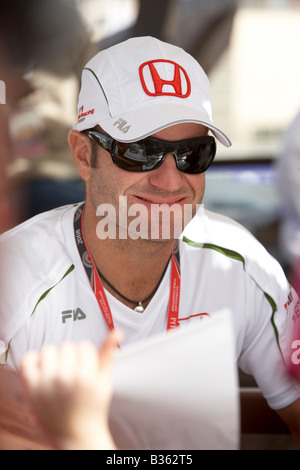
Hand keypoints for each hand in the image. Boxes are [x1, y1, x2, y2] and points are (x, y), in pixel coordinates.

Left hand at [19, 331, 121, 449]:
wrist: (76, 435)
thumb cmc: (92, 408)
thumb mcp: (105, 381)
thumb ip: (109, 354)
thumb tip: (117, 333)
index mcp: (85, 376)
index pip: (84, 345)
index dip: (87, 356)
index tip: (87, 368)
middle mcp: (64, 378)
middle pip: (67, 345)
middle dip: (72, 356)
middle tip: (74, 372)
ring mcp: (46, 383)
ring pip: (48, 349)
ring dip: (54, 357)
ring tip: (60, 371)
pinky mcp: (31, 388)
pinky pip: (27, 359)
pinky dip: (34, 360)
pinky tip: (43, 369)